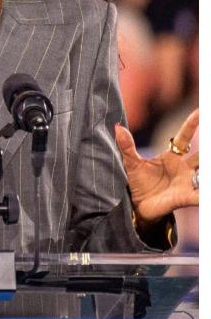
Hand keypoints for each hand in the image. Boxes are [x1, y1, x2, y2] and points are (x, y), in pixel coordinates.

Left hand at [115, 108, 199, 224]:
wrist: (138, 206)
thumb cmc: (139, 183)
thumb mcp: (131, 164)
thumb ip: (127, 146)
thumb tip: (117, 127)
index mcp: (172, 157)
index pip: (184, 138)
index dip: (191, 125)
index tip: (200, 111)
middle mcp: (184, 168)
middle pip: (202, 155)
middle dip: (209, 148)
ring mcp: (187, 182)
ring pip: (204, 172)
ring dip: (207, 169)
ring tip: (208, 165)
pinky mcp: (186, 197)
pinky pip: (199, 195)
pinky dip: (203, 194)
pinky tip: (204, 192)